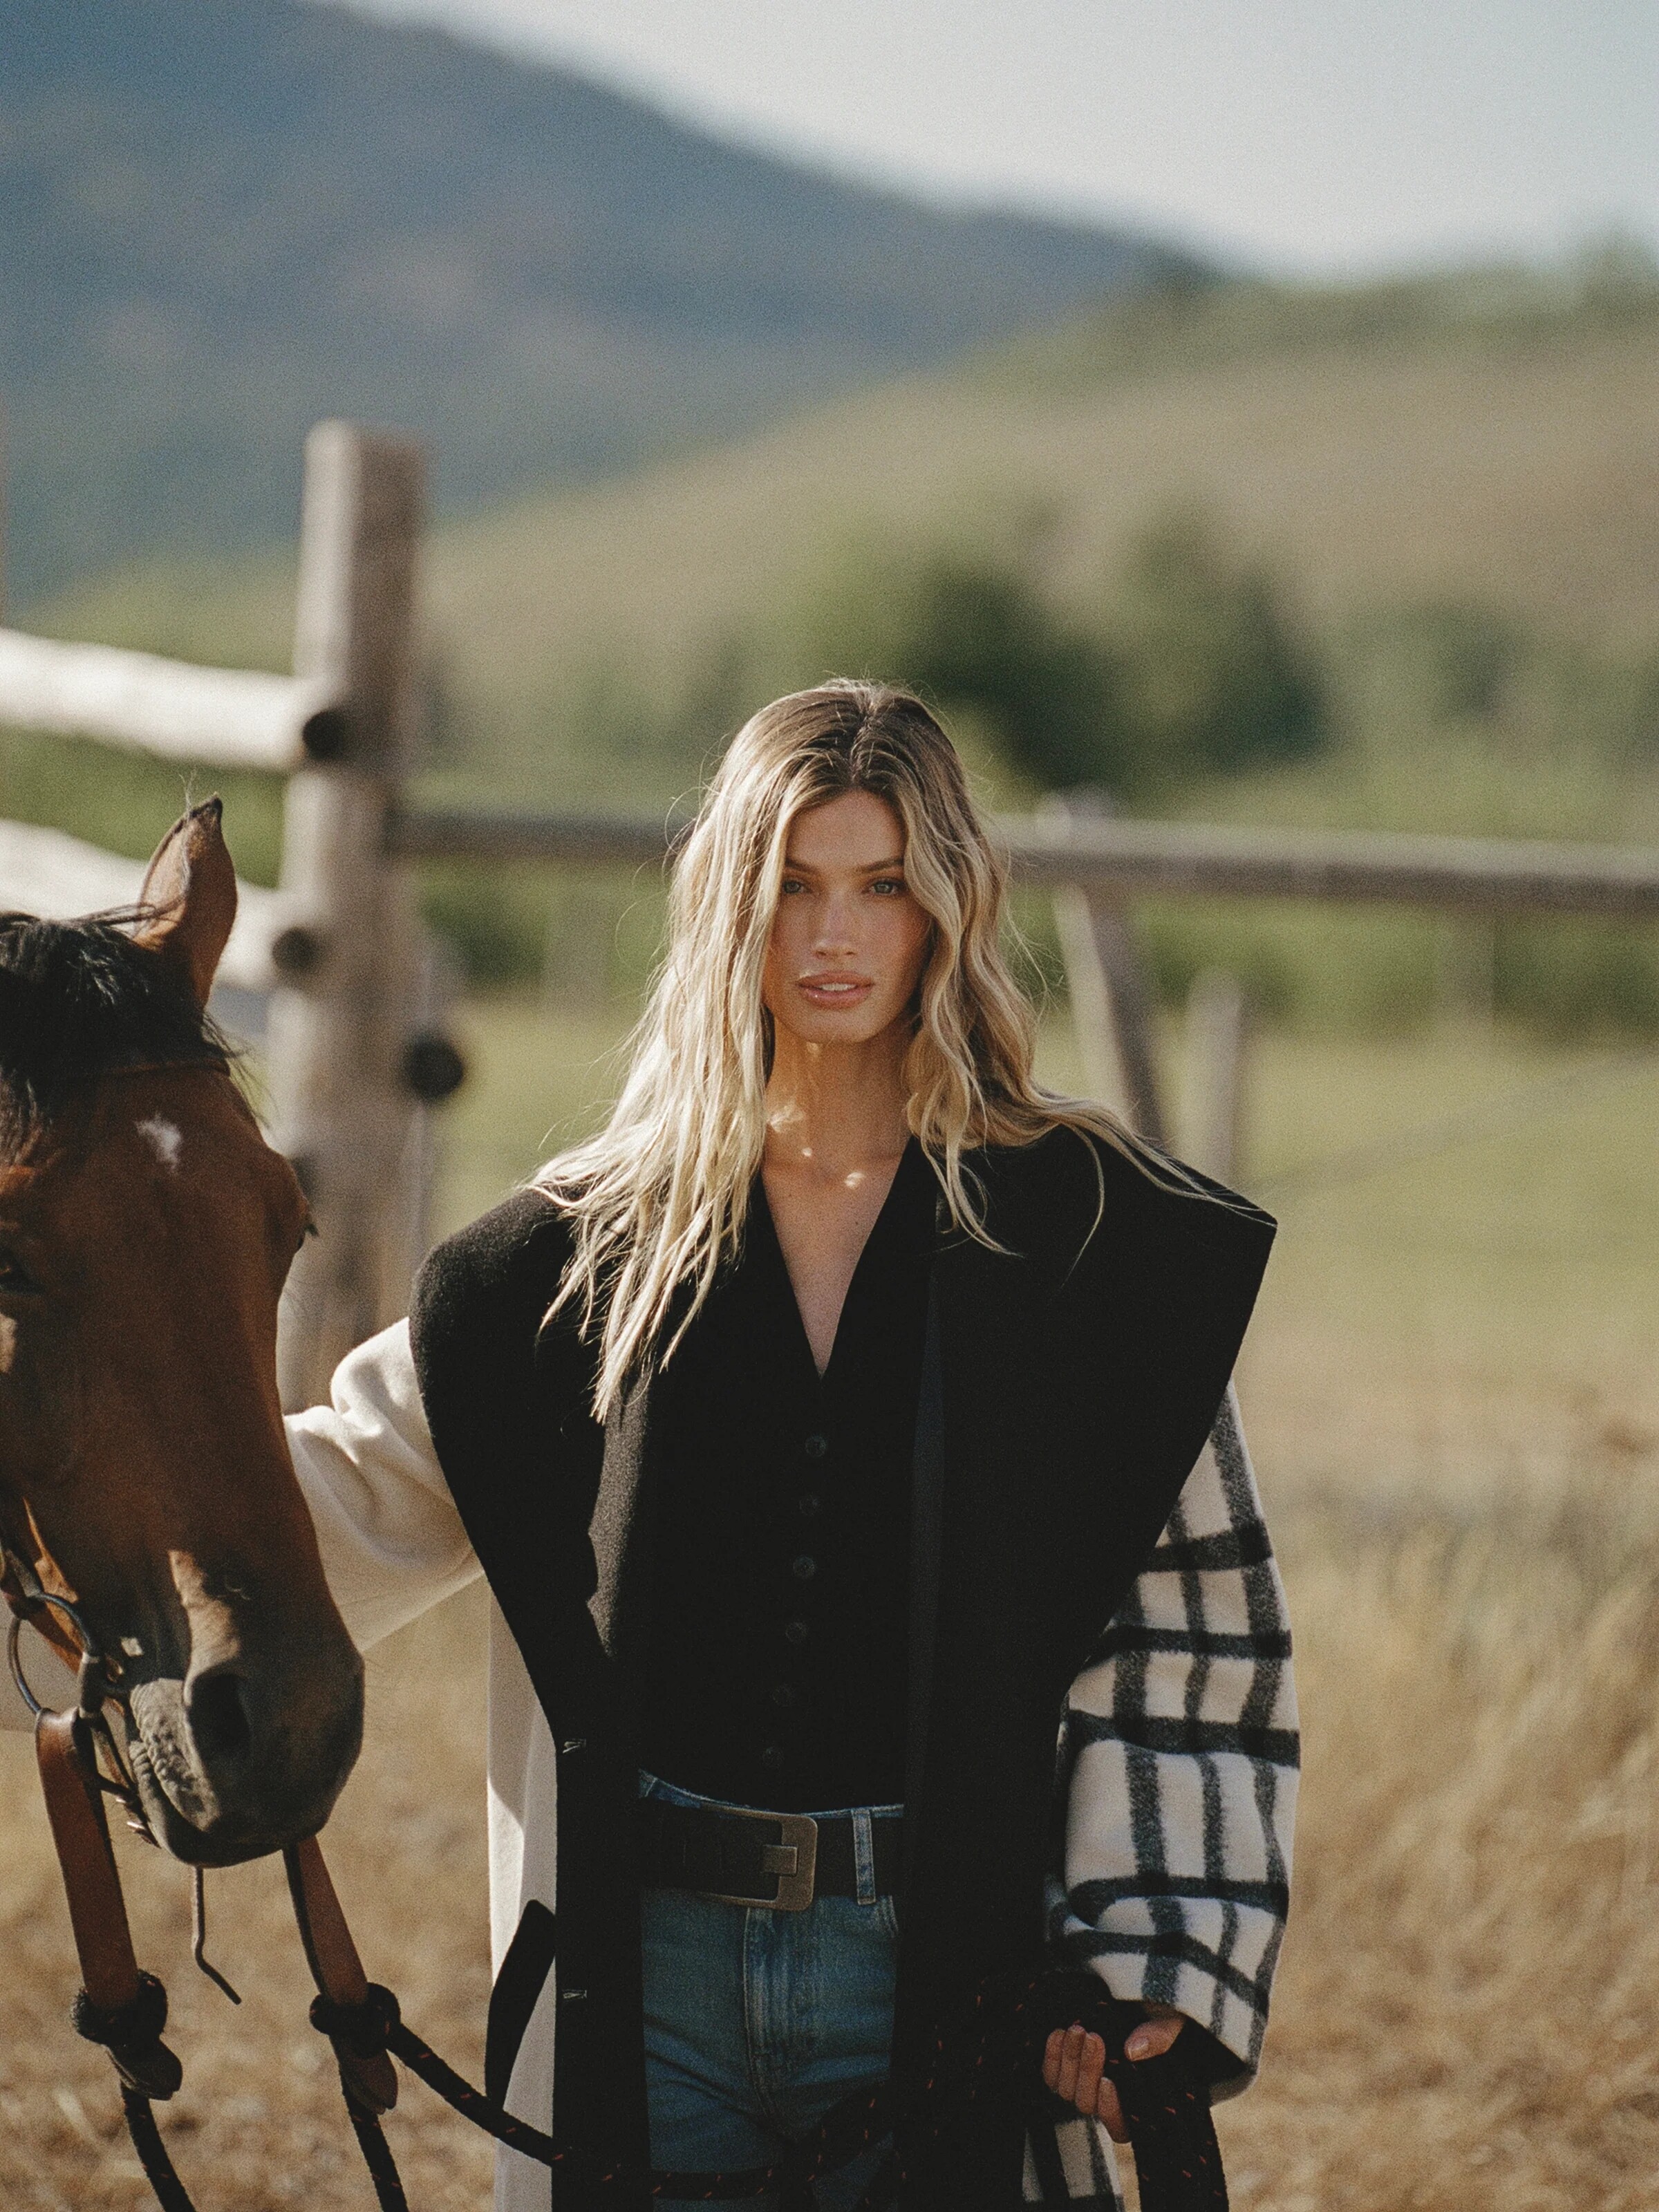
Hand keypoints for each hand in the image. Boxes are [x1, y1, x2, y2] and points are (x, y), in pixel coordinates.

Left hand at [1040, 2006, 1184, 2141]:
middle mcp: (1106, 2100)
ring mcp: (1082, 2086)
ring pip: (1067, 2090)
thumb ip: (1158, 2037)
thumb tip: (1133, 2051)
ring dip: (1070, 2060)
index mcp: (1136, 2102)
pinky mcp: (1063, 2071)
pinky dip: (1052, 2056)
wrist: (1130, 1997)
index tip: (1108, 2082)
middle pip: (1087, 2103)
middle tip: (1094, 2038)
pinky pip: (1050, 2076)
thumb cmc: (1156, 2015)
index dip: (1110, 2111)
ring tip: (1078, 2030)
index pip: (1119, 2128)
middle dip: (1089, 2070)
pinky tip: (1059, 2033)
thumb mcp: (1166, 2022)